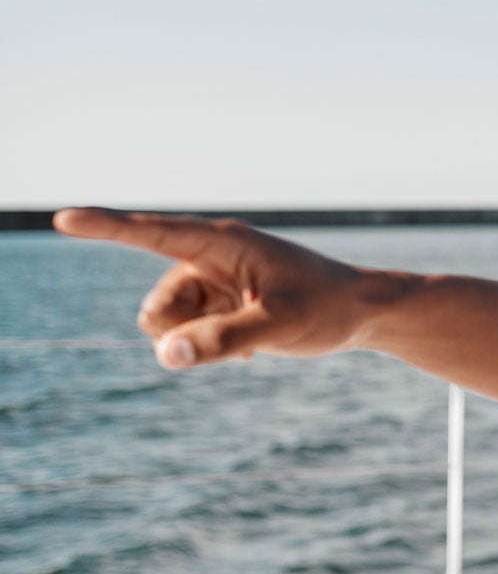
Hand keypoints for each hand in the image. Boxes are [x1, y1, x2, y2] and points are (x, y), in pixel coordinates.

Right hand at [53, 207, 370, 368]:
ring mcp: (209, 283)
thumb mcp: (280, 325)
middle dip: (182, 334)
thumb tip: (165, 354)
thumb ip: (223, 340)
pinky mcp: (215, 305)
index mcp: (223, 243)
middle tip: (241, 337)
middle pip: (157, 309)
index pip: (154, 233)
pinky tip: (256, 346)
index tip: (63, 219)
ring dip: (199, 343)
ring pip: (168, 327)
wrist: (358, 313)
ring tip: (253, 336)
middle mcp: (208, 259)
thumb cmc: (326, 307)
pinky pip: (187, 337)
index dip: (107, 227)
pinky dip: (211, 348)